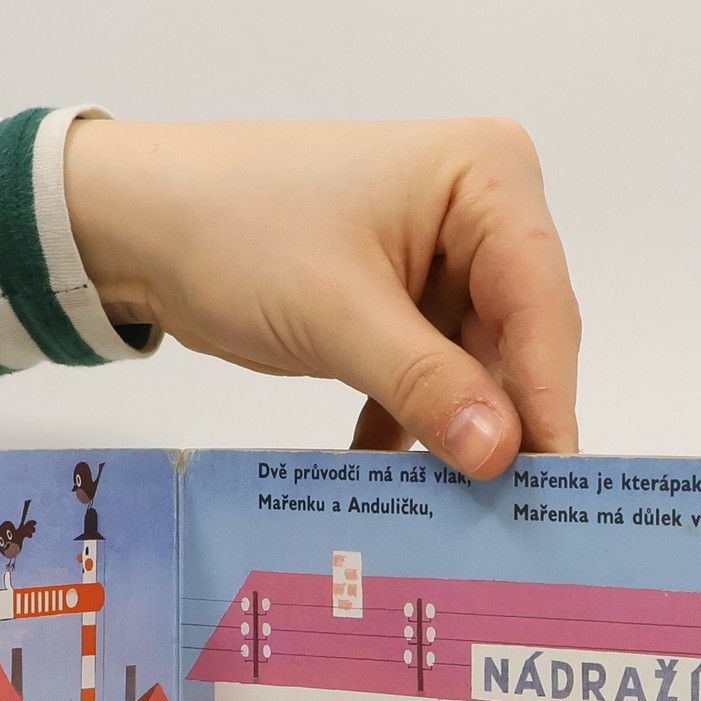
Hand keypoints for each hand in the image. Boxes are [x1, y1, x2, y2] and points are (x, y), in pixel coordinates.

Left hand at [66, 119, 580, 476]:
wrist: (145, 222)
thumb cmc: (237, 232)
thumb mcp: (339, 314)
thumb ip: (426, 385)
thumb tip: (500, 455)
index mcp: (488, 178)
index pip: (541, 304)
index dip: (548, 399)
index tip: (555, 484)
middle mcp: (483, 213)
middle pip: (518, 341)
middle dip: (506, 427)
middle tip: (517, 522)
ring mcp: (445, 264)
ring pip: (475, 371)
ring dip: (458, 439)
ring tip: (463, 520)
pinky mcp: (405, 307)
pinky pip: (430, 380)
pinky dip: (411, 431)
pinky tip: (400, 492)